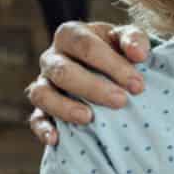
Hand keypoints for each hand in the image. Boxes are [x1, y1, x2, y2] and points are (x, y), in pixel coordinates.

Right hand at [26, 21, 151, 145]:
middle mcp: (52, 58)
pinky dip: (43, 128)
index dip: (112, 64)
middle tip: (121, 101)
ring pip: (42, 94)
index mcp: (71, 35)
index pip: (86, 46)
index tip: (137, 84)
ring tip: (89, 118)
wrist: (107, 68)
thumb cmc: (117, 50)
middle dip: (93, 87)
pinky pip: (35, 117)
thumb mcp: (126, 39)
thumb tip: (138, 54)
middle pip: (63, 71)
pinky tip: (56, 139)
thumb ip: (134, 40)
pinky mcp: (42, 108)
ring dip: (64, 107)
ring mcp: (44, 83)